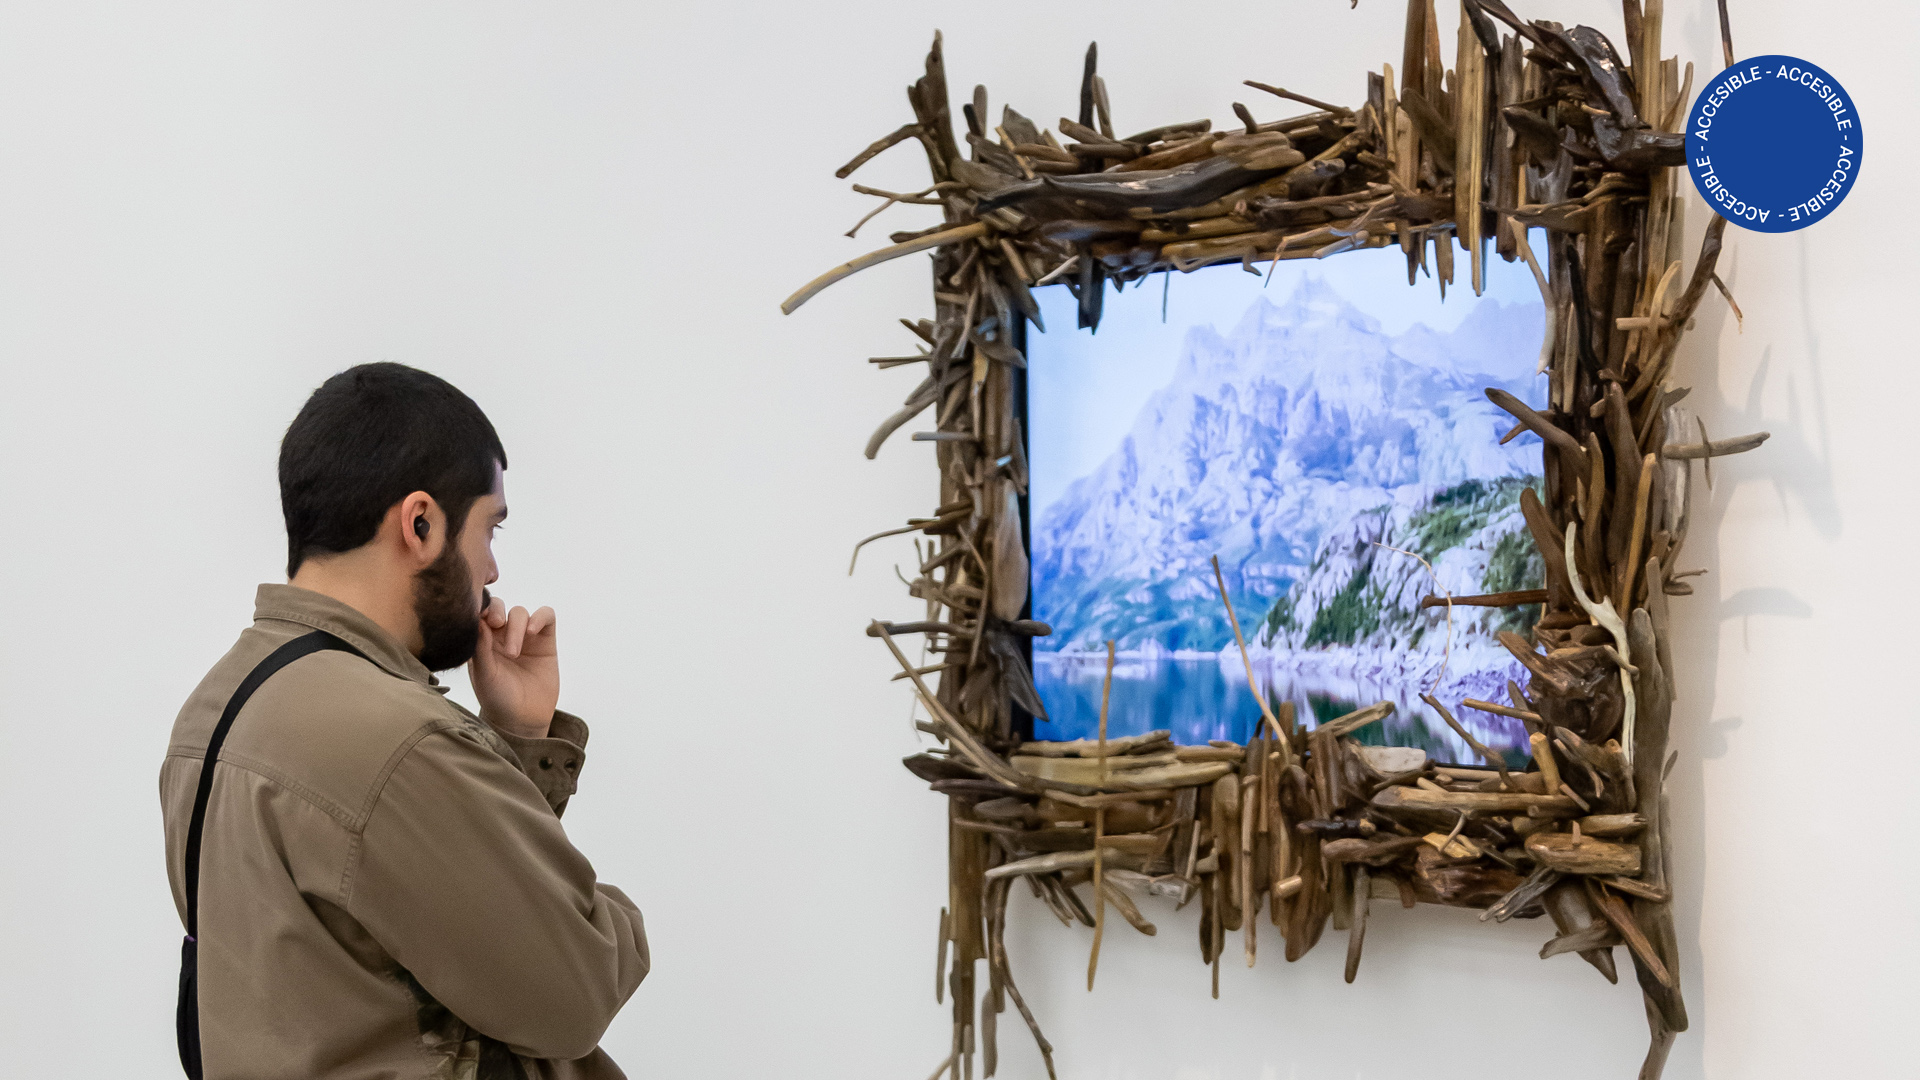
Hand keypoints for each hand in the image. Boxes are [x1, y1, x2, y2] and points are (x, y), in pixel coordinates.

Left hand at [471, 598, 559, 739]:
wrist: (522, 719)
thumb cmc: (497, 698)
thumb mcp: (484, 674)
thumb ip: (480, 648)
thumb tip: (478, 620)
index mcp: (481, 640)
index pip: (479, 612)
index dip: (480, 608)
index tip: (481, 619)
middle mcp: (502, 635)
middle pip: (499, 606)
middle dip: (497, 610)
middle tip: (496, 624)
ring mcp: (524, 636)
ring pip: (521, 612)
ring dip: (517, 626)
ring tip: (514, 652)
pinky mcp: (545, 640)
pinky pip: (546, 616)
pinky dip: (540, 618)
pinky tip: (532, 631)